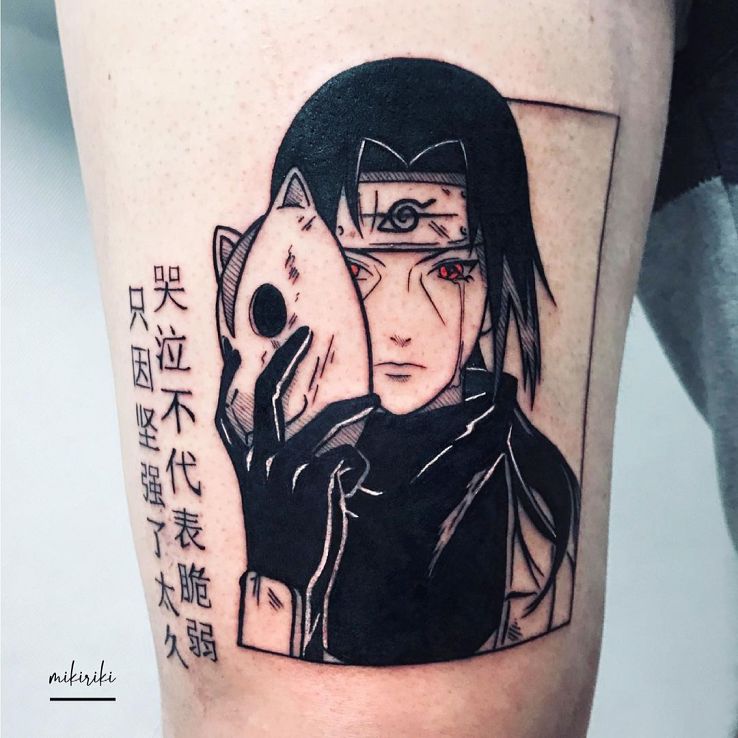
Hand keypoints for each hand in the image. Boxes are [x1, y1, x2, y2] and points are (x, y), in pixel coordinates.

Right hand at [216, 326, 377, 594]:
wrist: (280, 589)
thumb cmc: (275, 543)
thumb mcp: (261, 501)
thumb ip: (269, 467)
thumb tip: (297, 447)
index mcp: (241, 464)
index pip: (223, 411)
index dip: (226, 377)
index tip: (235, 346)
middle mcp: (258, 461)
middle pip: (266, 395)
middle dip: (286, 358)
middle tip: (306, 332)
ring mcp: (285, 472)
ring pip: (324, 424)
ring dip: (353, 410)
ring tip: (374, 401)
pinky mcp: (314, 486)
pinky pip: (346, 460)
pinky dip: (355, 471)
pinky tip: (351, 490)